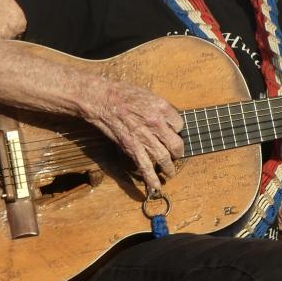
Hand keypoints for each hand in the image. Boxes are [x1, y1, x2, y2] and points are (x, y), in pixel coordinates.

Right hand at [82, 79, 183, 194]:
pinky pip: (144, 166)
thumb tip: (167, 120)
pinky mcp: (132, 147)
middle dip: (178, 152)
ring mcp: (144, 136)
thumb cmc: (122, 93)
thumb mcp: (147, 94)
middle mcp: (156, 123)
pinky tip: (156, 187)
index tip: (172, 132)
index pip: (179, 124)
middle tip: (177, 155)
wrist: (102, 99)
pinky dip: (151, 178)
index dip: (176, 129)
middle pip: (176, 143)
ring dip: (169, 168)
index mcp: (162, 107)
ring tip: (170, 173)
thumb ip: (159, 108)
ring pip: (163, 157)